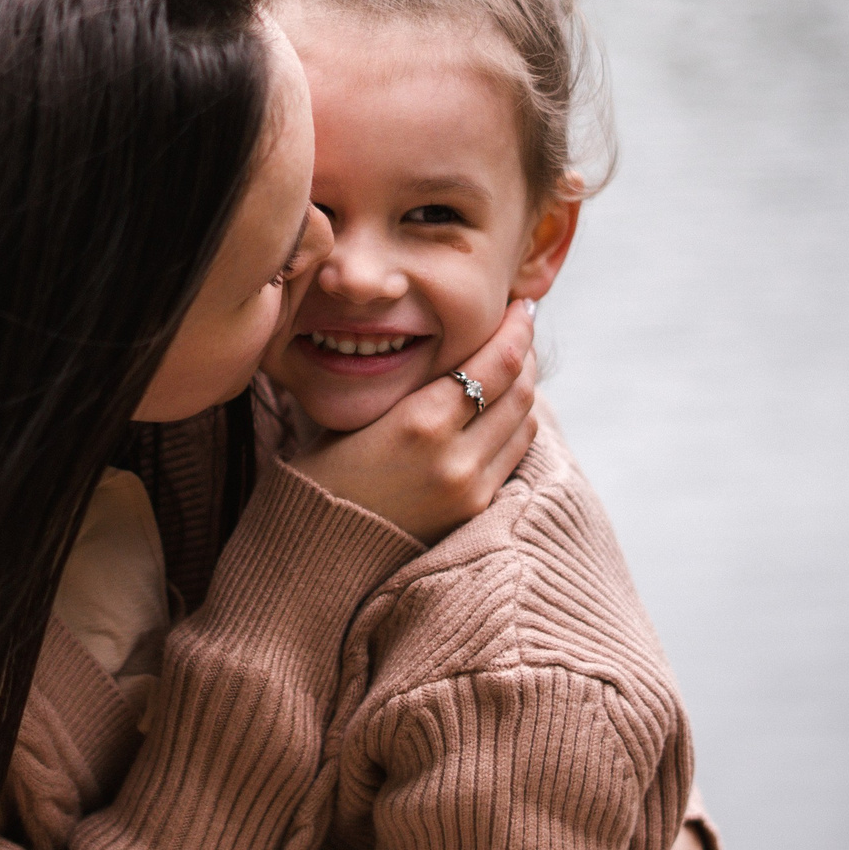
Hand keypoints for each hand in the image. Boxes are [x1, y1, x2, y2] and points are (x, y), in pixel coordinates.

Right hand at [289, 300, 539, 544]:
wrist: (322, 543)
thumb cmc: (331, 467)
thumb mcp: (366, 412)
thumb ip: (417, 382)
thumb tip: (458, 341)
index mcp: (421, 421)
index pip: (497, 363)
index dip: (517, 329)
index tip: (521, 306)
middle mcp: (454, 455)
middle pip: (520, 389)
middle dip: (526, 352)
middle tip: (521, 328)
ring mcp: (470, 486)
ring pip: (524, 421)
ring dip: (526, 387)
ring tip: (515, 364)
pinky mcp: (476, 507)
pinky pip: (514, 453)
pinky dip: (515, 423)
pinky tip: (503, 406)